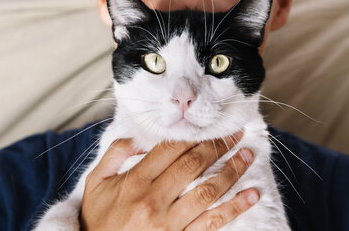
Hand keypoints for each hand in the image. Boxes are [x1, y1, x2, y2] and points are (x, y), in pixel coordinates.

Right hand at [80, 131, 258, 229]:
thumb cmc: (98, 219)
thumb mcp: (97, 182)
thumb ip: (116, 154)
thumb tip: (141, 139)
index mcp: (136, 181)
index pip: (171, 149)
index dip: (195, 135)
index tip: (211, 128)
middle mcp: (154, 199)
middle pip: (193, 164)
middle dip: (218, 146)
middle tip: (236, 134)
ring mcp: (169, 222)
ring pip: (208, 191)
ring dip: (232, 171)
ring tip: (248, 156)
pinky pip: (212, 222)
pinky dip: (235, 208)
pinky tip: (252, 195)